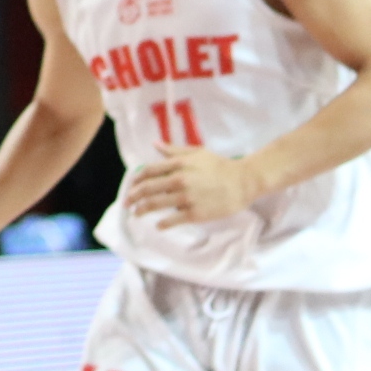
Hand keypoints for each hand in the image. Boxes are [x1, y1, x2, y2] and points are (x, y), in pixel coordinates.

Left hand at [123, 149, 263, 228]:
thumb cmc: (219, 166)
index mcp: (178, 164)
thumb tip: (154, 144)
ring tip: (137, 213)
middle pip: (148, 189)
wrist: (242, 182)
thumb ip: (173, 150)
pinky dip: (162, 224)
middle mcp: (179, 180)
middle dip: (133, 197)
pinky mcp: (195, 213)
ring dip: (142, 210)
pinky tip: (159, 225)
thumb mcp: (196, 152)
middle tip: (127, 203)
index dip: (136, 180)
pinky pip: (172, 220)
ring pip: (156, 205)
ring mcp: (186, 198)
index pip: (149, 171)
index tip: (131, 186)